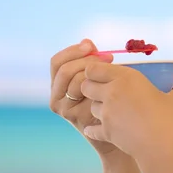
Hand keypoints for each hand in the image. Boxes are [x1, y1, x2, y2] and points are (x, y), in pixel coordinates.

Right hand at [49, 39, 118, 156]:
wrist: (115, 130)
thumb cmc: (108, 101)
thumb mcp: (96, 78)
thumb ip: (90, 61)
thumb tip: (87, 42)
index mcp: (58, 85)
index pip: (57, 62)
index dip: (73, 51)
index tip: (91, 45)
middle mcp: (56, 97)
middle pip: (64, 70)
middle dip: (85, 60)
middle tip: (107, 58)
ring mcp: (64, 109)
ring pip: (74, 80)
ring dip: (93, 72)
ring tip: (110, 72)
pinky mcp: (76, 117)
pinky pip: (85, 94)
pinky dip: (98, 87)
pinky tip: (110, 87)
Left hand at [80, 61, 172, 165]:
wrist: (165, 150)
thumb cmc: (172, 121)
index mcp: (127, 78)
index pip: (94, 67)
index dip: (95, 70)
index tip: (104, 74)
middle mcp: (112, 93)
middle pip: (86, 85)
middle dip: (91, 87)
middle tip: (104, 92)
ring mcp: (107, 114)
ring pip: (90, 106)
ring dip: (97, 107)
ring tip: (111, 111)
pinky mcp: (106, 132)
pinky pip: (92, 129)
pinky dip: (95, 130)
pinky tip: (102, 129)